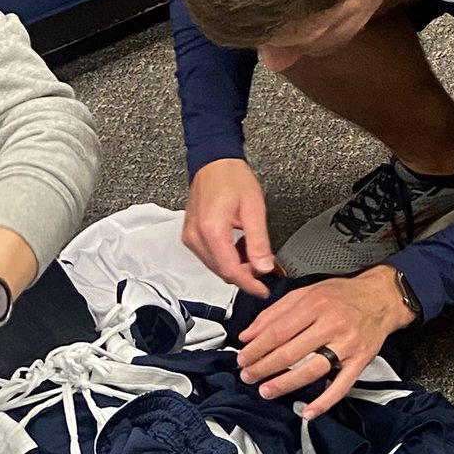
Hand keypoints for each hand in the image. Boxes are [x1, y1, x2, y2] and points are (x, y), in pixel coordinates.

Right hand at [182, 158, 273, 295]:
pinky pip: (209, 257)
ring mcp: (190, 238)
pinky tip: (237, 246)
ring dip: (235, 266)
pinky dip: (225, 258)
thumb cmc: (232, 178)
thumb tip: (263, 268)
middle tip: (262, 265)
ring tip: (251, 251)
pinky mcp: (190, 237)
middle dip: (244, 274)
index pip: (230, 270)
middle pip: (222, 271)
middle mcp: (196, 237)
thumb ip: (259, 242)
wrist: (214, 162)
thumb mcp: (254, 209)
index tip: (263, 290)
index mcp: (211, 230)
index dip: (249, 284)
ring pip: (215, 267)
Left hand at [235, 265, 416, 418]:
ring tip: (266, 390)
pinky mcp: (361, 361)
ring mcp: (348, 344)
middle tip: (248, 376)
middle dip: (264, 367)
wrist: (381, 297)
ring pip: (312, 370)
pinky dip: (324, 401)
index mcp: (315, 304)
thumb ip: (274, 313)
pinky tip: (308, 412)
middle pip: (291, 352)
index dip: (256, 348)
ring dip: (285, 384)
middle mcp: (332, 324)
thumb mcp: (305, 292)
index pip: (277, 331)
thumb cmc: (341, 295)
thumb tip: (247, 335)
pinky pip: (341, 386)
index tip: (242, 358)